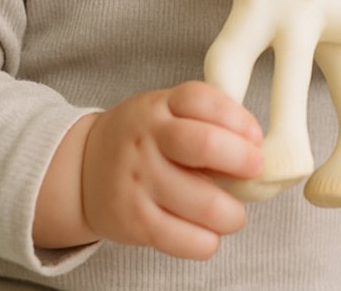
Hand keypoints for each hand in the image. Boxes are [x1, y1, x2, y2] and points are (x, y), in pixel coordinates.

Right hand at [80, 81, 262, 259]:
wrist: (82, 169)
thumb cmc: (143, 139)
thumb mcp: (165, 112)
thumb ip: (206, 121)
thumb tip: (257, 150)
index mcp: (158, 106)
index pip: (202, 99)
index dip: (238, 118)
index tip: (255, 137)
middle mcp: (146, 139)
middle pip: (205, 145)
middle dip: (243, 160)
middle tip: (255, 170)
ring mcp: (139, 180)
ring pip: (204, 202)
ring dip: (233, 213)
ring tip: (233, 214)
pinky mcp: (134, 221)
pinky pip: (185, 240)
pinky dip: (208, 241)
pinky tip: (208, 233)